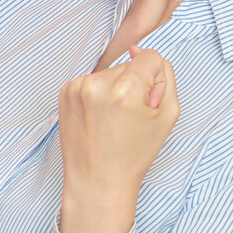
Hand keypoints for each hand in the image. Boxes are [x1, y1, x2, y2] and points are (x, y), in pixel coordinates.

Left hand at [56, 47, 179, 232]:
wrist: (98, 182)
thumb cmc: (134, 155)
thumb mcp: (167, 115)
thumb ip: (164, 76)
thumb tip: (139, 50)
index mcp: (125, 89)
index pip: (151, 57)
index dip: (154, 82)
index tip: (146, 105)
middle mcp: (97, 84)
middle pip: (128, 65)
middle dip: (133, 86)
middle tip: (128, 120)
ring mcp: (77, 88)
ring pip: (109, 73)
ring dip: (114, 90)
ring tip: (111, 122)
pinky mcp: (64, 93)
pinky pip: (91, 82)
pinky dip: (97, 96)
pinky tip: (98, 119)